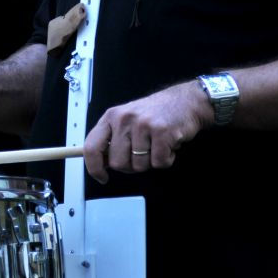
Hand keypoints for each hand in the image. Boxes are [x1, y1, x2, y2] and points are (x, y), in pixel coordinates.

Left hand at [83, 80, 211, 182]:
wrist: (186, 101)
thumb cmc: (156, 114)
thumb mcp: (126, 120)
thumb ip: (113, 139)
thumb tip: (102, 163)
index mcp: (111, 117)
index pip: (91, 147)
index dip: (94, 168)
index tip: (102, 177)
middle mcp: (123, 119)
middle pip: (118, 163)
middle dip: (131, 165)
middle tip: (143, 153)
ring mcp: (142, 124)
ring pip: (139, 165)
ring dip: (151, 162)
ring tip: (157, 145)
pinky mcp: (161, 131)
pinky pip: (159, 163)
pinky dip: (166, 159)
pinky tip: (168, 145)